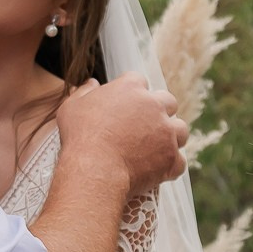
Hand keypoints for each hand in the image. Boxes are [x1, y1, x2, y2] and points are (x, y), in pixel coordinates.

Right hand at [58, 73, 187, 194]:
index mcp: (131, 88)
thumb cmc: (80, 137)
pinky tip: (158, 171)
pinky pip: (179, 161)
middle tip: (146, 128)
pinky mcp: (172, 158)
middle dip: (161, 112)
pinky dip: (170, 166)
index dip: (133, 94)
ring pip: (181, 130)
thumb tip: (93, 83)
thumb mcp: (71, 108)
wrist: (94, 170)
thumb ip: (84, 92)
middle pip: (169, 102)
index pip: (139, 81)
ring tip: (156, 149)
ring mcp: (167, 132)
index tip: (126, 107)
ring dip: (171, 137)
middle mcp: (154, 105)